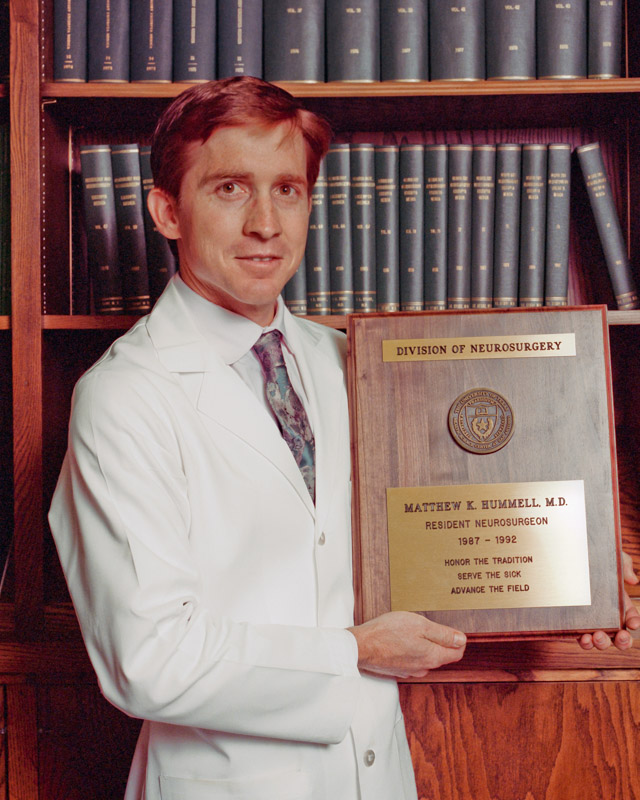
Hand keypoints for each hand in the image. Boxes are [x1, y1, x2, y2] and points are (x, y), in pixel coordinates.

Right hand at [348, 611, 466, 678]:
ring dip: (425, 645)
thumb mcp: (420, 625)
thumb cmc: (388, 632)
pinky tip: (401, 639)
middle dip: (441, 641)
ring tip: (413, 630)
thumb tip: (461, 639)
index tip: (450, 628)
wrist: (361, 646)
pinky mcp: (398, 670)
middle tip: (429, 624)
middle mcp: (424, 668)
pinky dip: (412, 650)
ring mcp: (410, 671)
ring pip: (426, 657)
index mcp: (433, 657)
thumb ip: (442, 634)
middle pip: (442, 655)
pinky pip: (413, 660)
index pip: (457, 653)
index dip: (458, 639)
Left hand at [579, 551, 639, 650]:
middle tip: (620, 636)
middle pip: (619, 637)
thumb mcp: (611, 556)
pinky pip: (581, 638)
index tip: (633, 623)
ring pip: (600, 641)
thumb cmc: (592, 557)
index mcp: (619, 604)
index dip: (634, 622)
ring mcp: (590, 621)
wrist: (566, 554)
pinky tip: (583, 637)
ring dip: (602, 643)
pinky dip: (585, 642)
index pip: (631, 618)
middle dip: (622, 641)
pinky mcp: (574, 623)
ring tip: (597, 637)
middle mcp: (606, 616)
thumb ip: (625, 565)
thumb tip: (632, 580)